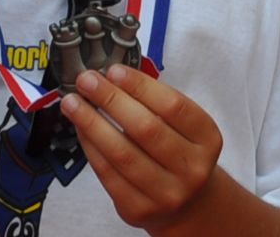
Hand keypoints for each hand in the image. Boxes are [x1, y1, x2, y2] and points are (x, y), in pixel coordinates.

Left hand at [65, 65, 224, 231]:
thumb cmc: (179, 152)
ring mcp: (167, 193)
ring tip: (72, 103)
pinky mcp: (140, 209)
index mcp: (207, 138)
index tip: (113, 70)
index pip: (173, 105)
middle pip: (146, 128)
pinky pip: (108, 174)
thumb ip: (156, 103)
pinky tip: (80, 129)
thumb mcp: (184, 127)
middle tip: (86, 80)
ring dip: (92, 123)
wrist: (186, 203)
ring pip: (122, 153)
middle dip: (110, 99)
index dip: (140, 86)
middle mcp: (192, 168)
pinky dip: (90, 147)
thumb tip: (112, 77)